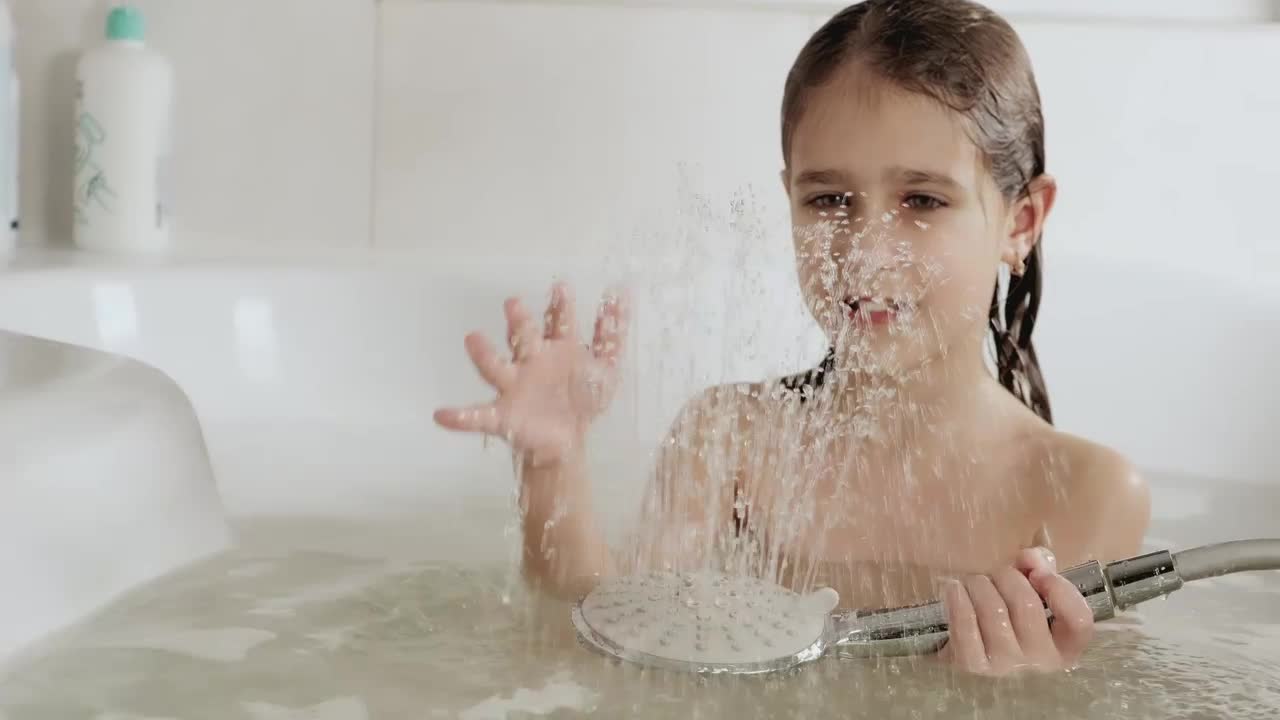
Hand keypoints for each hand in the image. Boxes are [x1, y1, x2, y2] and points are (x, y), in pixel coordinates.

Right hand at [433, 282, 629, 466]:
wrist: (568, 442)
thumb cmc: (582, 398)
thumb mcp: (606, 367)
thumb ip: (612, 333)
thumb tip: (623, 293)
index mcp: (555, 350)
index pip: (557, 323)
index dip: (559, 307)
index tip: (561, 287)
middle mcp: (531, 363)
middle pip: (523, 338)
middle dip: (519, 322)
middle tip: (514, 304)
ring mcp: (514, 389)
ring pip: (497, 368)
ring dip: (484, 354)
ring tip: (472, 339)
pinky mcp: (503, 418)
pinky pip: (478, 417)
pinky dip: (460, 417)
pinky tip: (442, 415)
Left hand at [936, 547, 1093, 675]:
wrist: (968, 657)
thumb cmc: (1007, 621)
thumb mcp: (1031, 596)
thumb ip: (1039, 570)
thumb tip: (1031, 557)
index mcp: (1064, 648)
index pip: (1078, 621)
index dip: (1060, 589)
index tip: (1038, 573)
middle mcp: (1040, 662)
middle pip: (1027, 605)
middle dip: (1007, 577)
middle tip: (997, 574)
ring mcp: (1006, 666)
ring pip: (994, 610)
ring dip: (980, 585)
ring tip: (975, 582)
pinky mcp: (972, 665)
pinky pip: (966, 623)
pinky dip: (959, 599)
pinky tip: (955, 590)